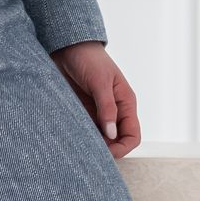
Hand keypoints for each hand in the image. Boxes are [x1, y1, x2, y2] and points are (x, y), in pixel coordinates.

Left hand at [51, 41, 140, 155]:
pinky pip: (86, 130)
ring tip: (79, 146)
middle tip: (89, 153)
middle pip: (117, 140)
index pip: (132, 134)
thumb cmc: (88, 58)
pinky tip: (72, 138)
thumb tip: (111, 134)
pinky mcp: (83, 111)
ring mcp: (98, 112)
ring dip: (92, 144)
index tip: (107, 153)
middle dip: (107, 150)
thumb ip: (106, 108)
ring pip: (100, 138)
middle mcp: (114, 110)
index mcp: (125, 102)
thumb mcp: (100, 82)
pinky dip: (81, 136)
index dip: (123, 147)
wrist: (67, 47)